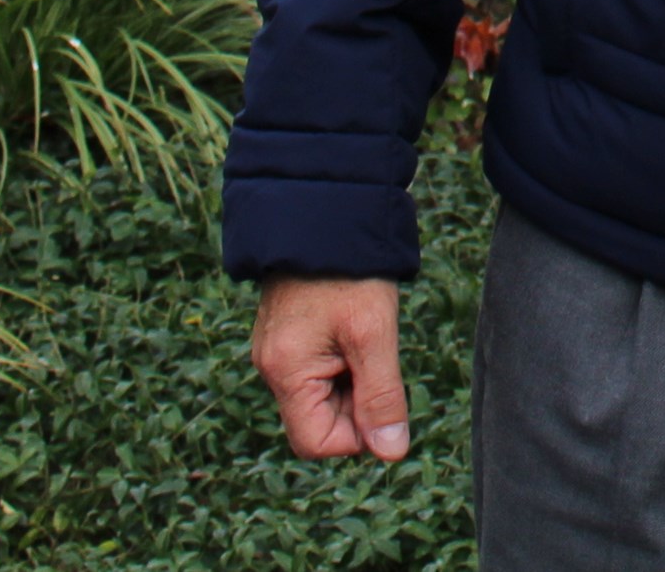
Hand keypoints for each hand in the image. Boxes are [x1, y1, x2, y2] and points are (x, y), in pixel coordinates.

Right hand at [253, 275, 411, 460]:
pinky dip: (344, 362)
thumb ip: (382, 396)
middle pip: (320, 422)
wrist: (327, 212)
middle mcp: (272, 369)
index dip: (357, 433)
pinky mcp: (288, 338)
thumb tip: (391, 452)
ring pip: (323, 396)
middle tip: (375, 356)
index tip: (381, 393)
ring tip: (365, 337)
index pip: (317, 443)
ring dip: (354, 380)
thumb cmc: (350, 272)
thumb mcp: (374, 334)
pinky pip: (319, 372)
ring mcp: (278, 353)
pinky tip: (355, 331)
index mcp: (286, 372)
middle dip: (357, 403)